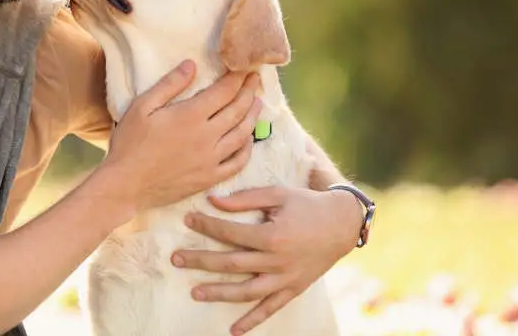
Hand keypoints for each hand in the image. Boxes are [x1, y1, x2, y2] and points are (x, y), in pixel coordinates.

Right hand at [101, 62, 262, 214]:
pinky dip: (247, 149)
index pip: (224, 91)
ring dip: (252, 116)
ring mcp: (211, 159)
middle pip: (238, 109)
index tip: (244, 67)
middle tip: (255, 78)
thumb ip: (169, 85)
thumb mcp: (142, 106)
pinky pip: (237, 162)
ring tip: (257, 102)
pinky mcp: (209, 178)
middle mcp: (207, 136)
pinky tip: (248, 140)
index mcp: (191, 115)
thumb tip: (192, 65)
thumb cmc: (129, 143)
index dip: (237, 77)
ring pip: (242, 134)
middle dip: (249, 91)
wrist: (125, 185)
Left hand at [174, 186, 362, 334]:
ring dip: (219, 293)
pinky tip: (234, 331)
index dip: (206, 226)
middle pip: (232, 264)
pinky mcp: (293, 289)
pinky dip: (252, 321)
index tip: (187, 220)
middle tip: (176, 259)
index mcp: (272, 236)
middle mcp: (277, 261)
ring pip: (247, 291)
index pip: (230, 233)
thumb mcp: (278, 194)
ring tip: (195, 293)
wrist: (342, 224)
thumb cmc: (306, 205)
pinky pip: (270, 309)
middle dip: (201, 261)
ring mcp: (285, 279)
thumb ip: (245, 199)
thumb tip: (212, 200)